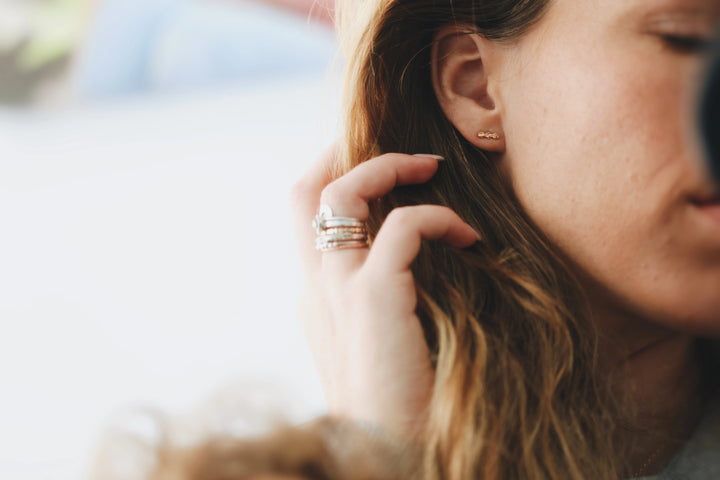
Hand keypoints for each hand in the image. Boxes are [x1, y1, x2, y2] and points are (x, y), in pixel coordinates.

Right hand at [291, 148, 478, 436]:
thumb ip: (377, 306)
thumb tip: (415, 270)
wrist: (382, 458)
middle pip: (304, 191)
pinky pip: (403, 227)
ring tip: (430, 169)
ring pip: (342, 194)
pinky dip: (438, 217)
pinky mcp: (372, 299)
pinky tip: (468, 236)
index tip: (373, 163)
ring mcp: (336, 290)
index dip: (330, 177)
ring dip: (388, 167)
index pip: (301, 216)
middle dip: (344, 154)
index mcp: (313, 296)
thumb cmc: (391, 407)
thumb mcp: (373, 349)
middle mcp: (314, 286)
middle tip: (399, 151)